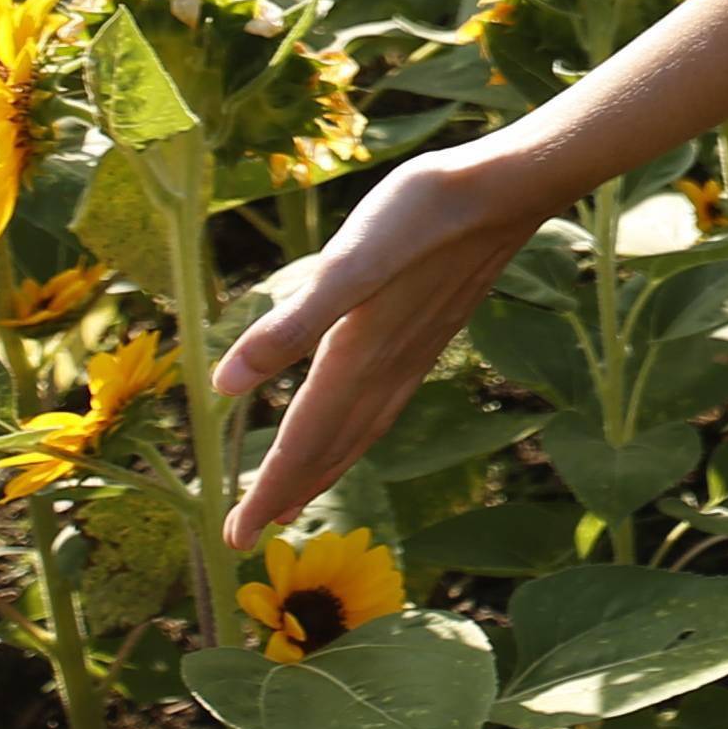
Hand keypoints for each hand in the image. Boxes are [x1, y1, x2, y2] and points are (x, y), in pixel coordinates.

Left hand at [213, 134, 557, 544]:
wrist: (504, 190)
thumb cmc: (421, 215)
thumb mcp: (348, 262)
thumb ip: (291, 325)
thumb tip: (223, 385)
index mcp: (355, 356)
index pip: (302, 442)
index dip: (267, 491)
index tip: (238, 538)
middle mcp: (384, 369)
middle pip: (329, 449)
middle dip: (288, 493)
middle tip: (251, 538)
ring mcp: (410, 356)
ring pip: (359, 433)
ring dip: (324, 469)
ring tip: (295, 498)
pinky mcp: (426, 336)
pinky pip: (382, 407)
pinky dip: (356, 435)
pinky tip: (355, 426)